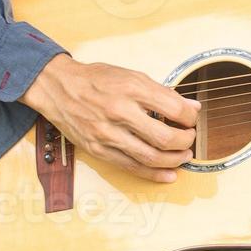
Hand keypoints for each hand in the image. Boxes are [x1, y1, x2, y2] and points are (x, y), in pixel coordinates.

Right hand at [19, 53, 201, 183]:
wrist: (58, 88)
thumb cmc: (97, 80)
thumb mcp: (132, 76)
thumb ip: (163, 93)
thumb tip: (192, 107)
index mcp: (131, 88)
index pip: (173, 108)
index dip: (190, 117)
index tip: (192, 118)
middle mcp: (119, 112)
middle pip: (165, 137)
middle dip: (186, 141)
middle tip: (190, 138)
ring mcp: (107, 134)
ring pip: (150, 157)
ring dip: (174, 160)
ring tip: (183, 155)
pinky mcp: (98, 150)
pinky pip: (132, 167)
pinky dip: (154, 174)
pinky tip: (169, 174)